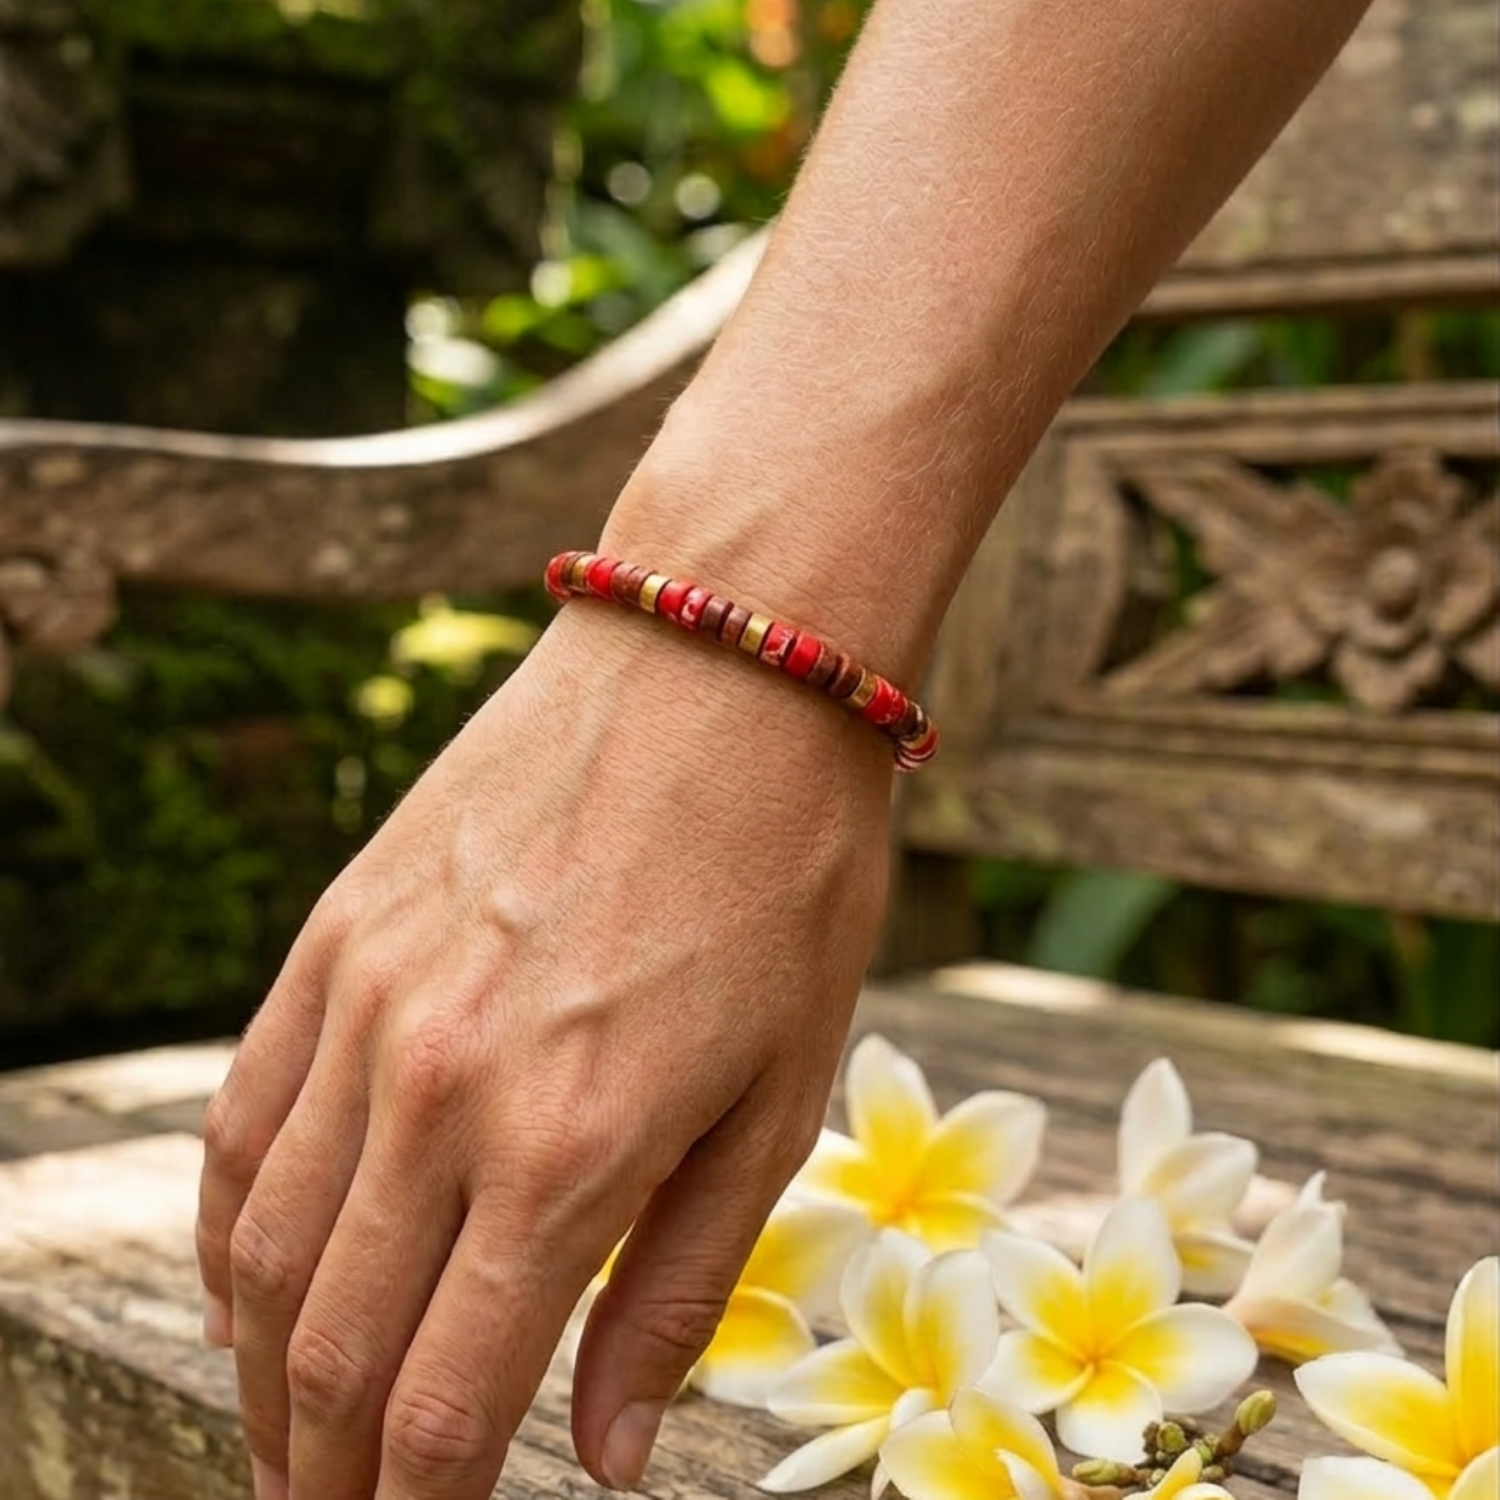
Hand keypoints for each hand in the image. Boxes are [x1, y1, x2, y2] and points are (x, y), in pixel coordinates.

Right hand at [195, 596, 891, 1498]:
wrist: (721, 664)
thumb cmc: (789, 873)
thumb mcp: (781, 1092)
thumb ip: (681, 1283)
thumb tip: (613, 1455)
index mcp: (572, 1143)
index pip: (448, 1398)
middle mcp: (440, 1086)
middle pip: (338, 1346)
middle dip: (329, 1470)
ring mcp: (370, 1002)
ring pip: (270, 1248)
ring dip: (266, 1373)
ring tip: (290, 1439)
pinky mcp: (337, 934)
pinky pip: (243, 1117)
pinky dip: (230, 1231)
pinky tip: (248, 1286)